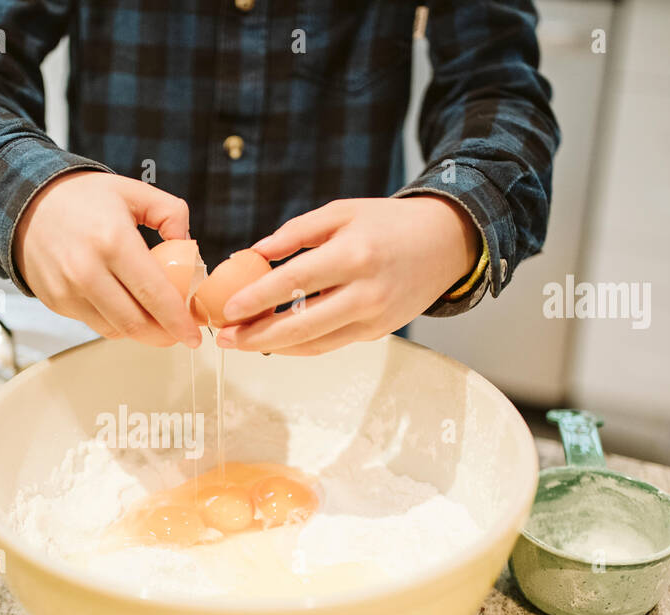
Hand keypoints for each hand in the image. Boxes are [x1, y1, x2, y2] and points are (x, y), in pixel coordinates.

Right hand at [13, 171, 200, 346]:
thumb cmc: (84, 198)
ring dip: (141, 332)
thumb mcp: (133, 192)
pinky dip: (116, 324)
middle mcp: (87, 270)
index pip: (154, 294)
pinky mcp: (57, 302)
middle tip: (179, 334)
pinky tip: (126, 309)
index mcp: (113, 241)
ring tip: (156, 321)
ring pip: (116, 329)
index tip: (193, 335)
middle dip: (164, 335)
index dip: (177, 321)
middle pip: (136, 322)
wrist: (28, 204)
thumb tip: (188, 247)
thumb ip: (172, 213)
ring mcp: (68, 290)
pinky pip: (95, 324)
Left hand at [214, 196, 479, 353]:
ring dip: (273, 347)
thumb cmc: (388, 223)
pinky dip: (298, 345)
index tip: (228, 308)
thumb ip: (297, 232)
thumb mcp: (342, 211)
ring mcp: (374, 318)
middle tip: (224, 338)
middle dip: (257, 336)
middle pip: (302, 325)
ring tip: (240, 343)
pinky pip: (330, 344)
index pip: (296, 281)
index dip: (258, 298)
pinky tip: (272, 341)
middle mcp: (366, 292)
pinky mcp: (377, 332)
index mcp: (354, 254)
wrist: (445, 243)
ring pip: (314, 344)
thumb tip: (255, 253)